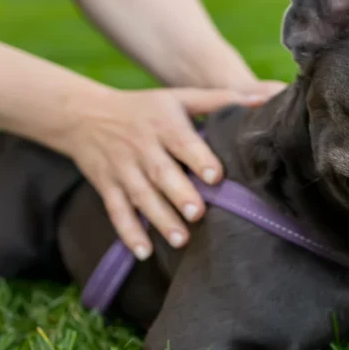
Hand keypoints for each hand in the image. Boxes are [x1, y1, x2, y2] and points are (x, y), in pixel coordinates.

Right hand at [54, 81, 284, 258]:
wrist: (84, 115)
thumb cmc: (145, 108)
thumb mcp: (178, 97)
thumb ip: (219, 100)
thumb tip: (264, 100)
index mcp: (163, 124)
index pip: (181, 141)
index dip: (197, 158)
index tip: (215, 177)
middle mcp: (141, 147)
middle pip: (161, 173)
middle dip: (179, 195)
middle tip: (199, 214)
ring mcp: (122, 169)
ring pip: (140, 197)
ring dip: (159, 219)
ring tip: (181, 240)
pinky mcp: (106, 187)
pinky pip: (116, 212)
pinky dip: (128, 233)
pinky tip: (143, 252)